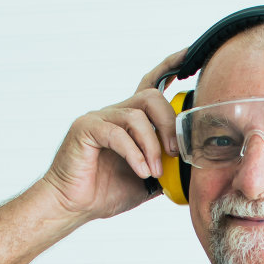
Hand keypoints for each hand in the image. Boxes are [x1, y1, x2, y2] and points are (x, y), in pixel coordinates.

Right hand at [39, 48, 187, 220]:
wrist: (71, 207)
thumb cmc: (104, 193)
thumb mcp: (147, 181)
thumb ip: (167, 168)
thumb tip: (192, 166)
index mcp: (128, 121)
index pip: (151, 84)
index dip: (170, 67)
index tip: (190, 56)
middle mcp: (114, 114)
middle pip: (150, 96)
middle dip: (168, 123)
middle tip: (174, 152)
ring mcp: (98, 119)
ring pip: (136, 116)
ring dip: (151, 146)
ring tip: (153, 171)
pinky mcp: (85, 129)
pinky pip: (117, 134)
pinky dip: (134, 154)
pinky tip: (140, 171)